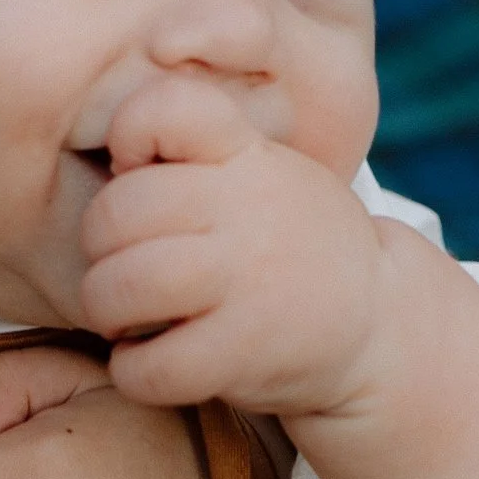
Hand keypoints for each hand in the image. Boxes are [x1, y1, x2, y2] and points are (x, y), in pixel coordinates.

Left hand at [78, 75, 385, 417]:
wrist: (380, 328)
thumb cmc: (293, 247)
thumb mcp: (264, 173)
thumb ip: (196, 154)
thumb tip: (111, 161)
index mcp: (246, 155)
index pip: (166, 107)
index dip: (129, 134)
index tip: (139, 172)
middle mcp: (247, 209)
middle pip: (115, 212)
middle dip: (99, 247)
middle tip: (121, 265)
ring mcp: (247, 280)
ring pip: (116, 289)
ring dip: (105, 311)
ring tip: (128, 317)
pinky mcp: (243, 352)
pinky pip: (145, 367)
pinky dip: (133, 371)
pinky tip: (154, 360)